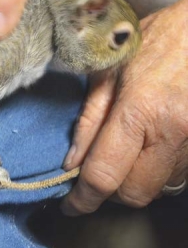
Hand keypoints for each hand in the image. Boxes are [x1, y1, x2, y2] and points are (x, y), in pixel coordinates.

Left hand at [61, 0, 187, 215]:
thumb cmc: (153, 41)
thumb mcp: (107, 73)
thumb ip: (89, 120)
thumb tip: (72, 162)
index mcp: (139, 110)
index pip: (104, 175)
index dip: (83, 199)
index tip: (71, 206)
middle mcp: (172, 131)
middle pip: (135, 193)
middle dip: (111, 192)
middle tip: (98, 174)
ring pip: (161, 187)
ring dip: (138, 180)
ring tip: (128, 152)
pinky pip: (181, 174)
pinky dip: (160, 171)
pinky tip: (151, 147)